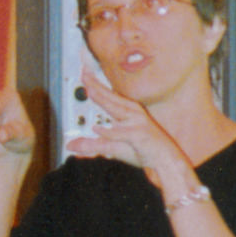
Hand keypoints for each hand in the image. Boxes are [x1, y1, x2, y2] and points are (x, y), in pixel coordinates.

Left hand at [65, 67, 179, 177]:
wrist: (166, 163)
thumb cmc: (142, 151)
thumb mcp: (111, 148)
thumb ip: (91, 145)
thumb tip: (69, 145)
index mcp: (128, 112)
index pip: (109, 95)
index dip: (96, 84)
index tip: (84, 73)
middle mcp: (133, 114)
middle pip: (111, 97)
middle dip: (96, 85)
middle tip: (83, 74)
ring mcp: (138, 123)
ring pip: (117, 109)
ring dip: (103, 98)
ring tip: (89, 90)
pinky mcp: (141, 136)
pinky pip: (123, 133)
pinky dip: (111, 132)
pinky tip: (98, 129)